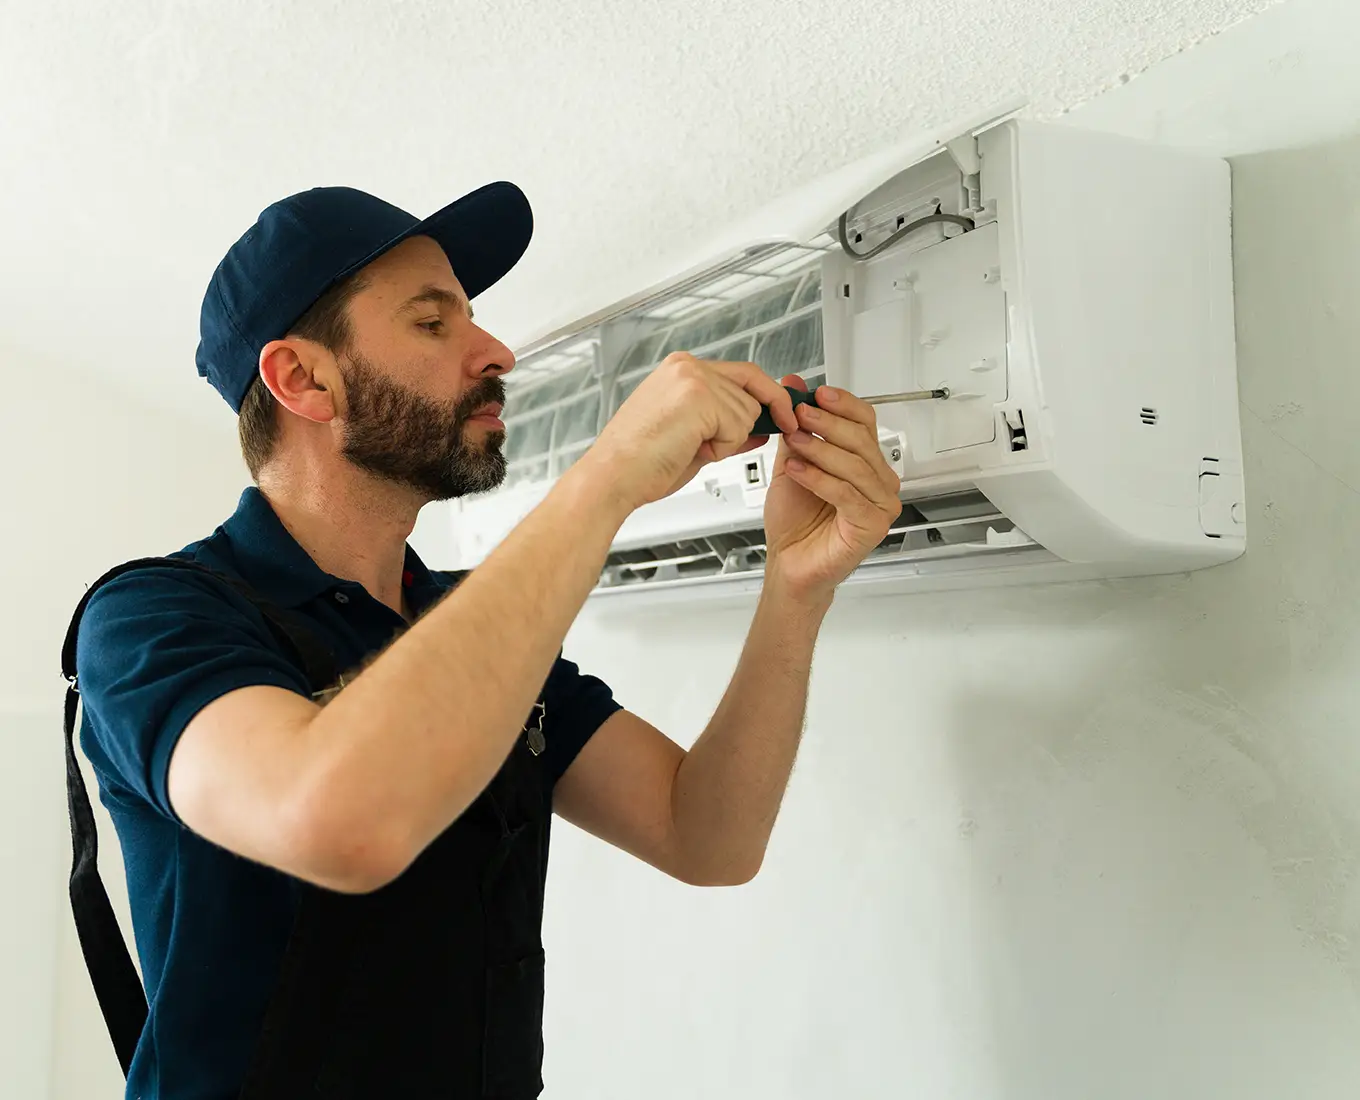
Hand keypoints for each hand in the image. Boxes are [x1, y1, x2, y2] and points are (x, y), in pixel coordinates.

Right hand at [585, 352, 798, 509]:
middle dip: (761, 416)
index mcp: (680, 371)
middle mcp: (687, 366)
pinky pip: (737, 426)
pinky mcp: (699, 396)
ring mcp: (692, 378)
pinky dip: (722, 447)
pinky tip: (692, 449)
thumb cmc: (641, 464)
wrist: (613, 478)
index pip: (741, 374)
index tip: (785, 413)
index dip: (767, 395)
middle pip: (752, 386)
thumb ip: (728, 429)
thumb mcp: (695, 442)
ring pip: (747, 411)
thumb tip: (761, 429)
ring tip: (692, 448)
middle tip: (783, 429)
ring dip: (728, 440)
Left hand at [762, 376, 901, 605]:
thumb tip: (792, 386)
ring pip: (855, 465)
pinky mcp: (871, 525)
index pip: (865, 422)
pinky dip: (819, 478)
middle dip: (828, 423)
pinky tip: (797, 470)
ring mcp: (880, 505)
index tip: (816, 394)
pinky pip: (847, 494)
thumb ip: (796, 427)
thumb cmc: (795, 522)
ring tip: (794, 441)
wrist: (789, 564)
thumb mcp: (792, 463)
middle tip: (799, 414)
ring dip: (821, 449)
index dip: (843, 405)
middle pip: (862, 440)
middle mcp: (880, 482)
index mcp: (867, 464)